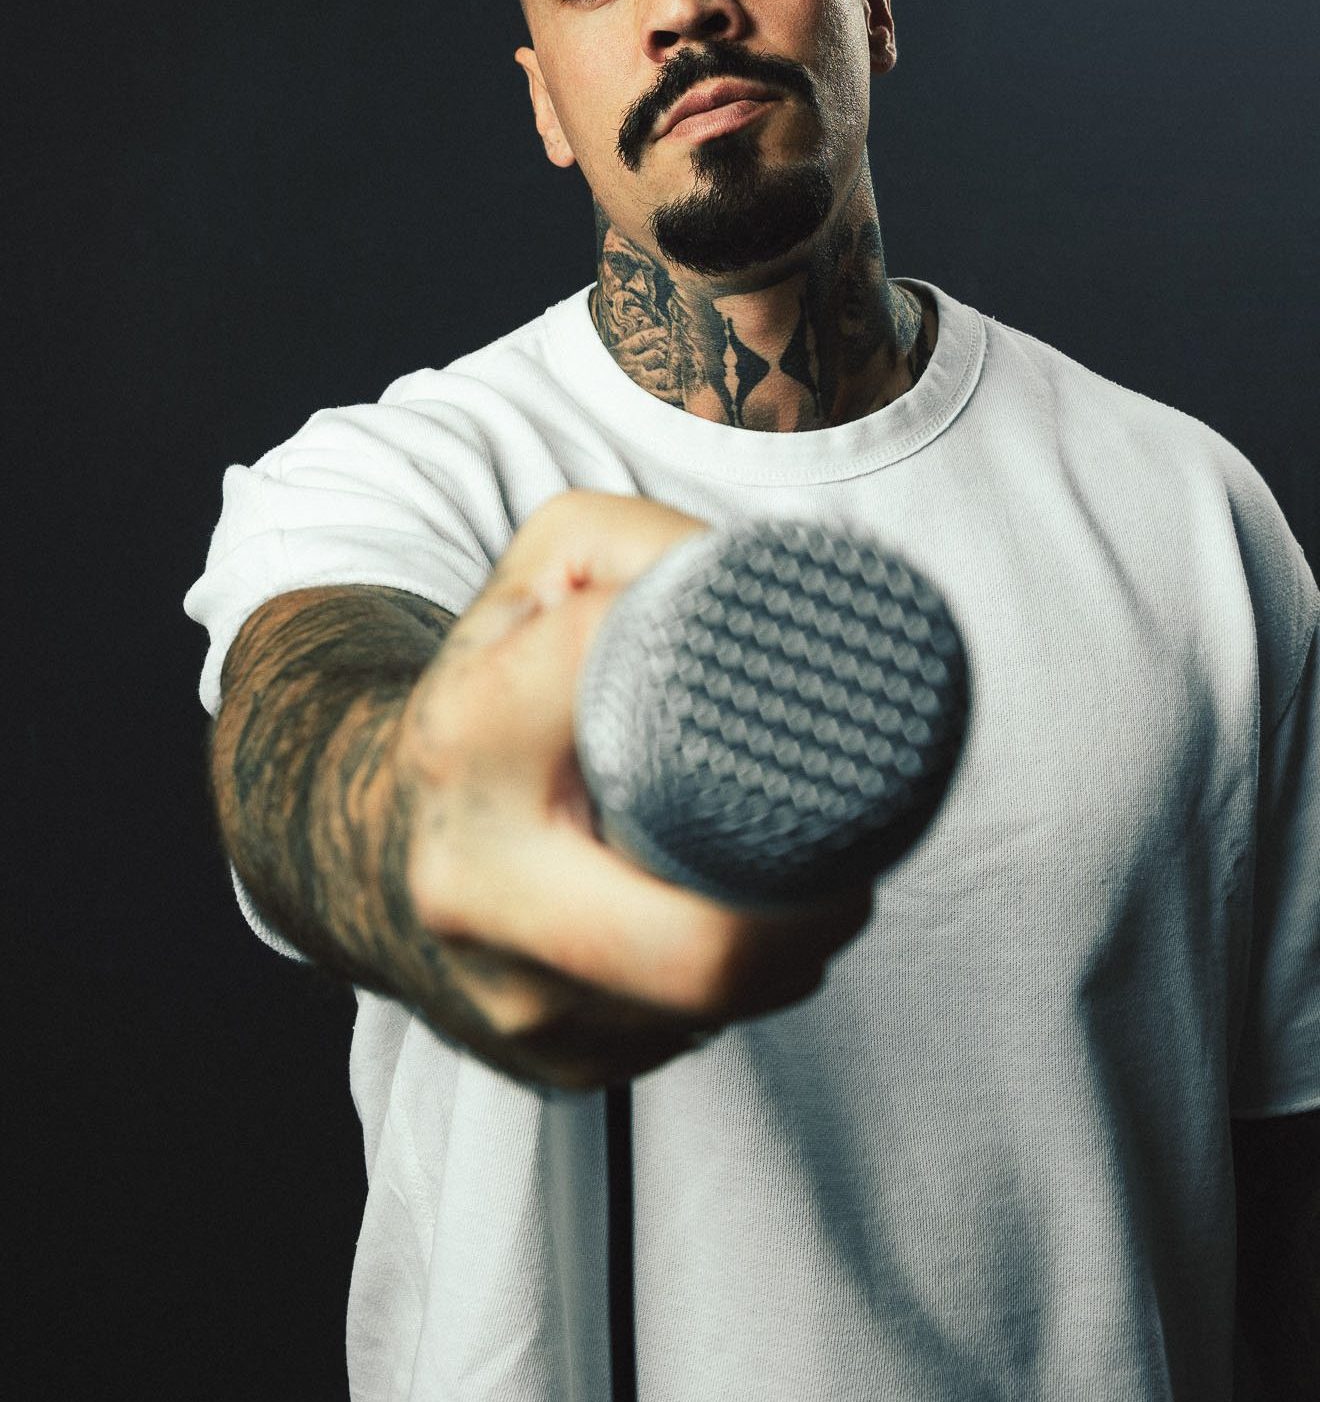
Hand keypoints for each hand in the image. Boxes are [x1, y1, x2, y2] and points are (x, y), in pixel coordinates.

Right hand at [397, 489, 874, 1089]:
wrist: (358, 835)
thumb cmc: (490, 690)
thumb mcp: (546, 570)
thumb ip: (649, 542)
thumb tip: (776, 587)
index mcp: (474, 733)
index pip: (656, 713)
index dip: (763, 720)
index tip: (819, 719)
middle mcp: (471, 879)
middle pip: (701, 953)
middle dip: (806, 921)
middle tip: (854, 872)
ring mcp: (503, 994)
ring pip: (712, 1006)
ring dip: (780, 958)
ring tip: (793, 888)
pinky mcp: (540, 1067)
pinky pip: (684, 1040)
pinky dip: (724, 996)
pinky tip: (712, 933)